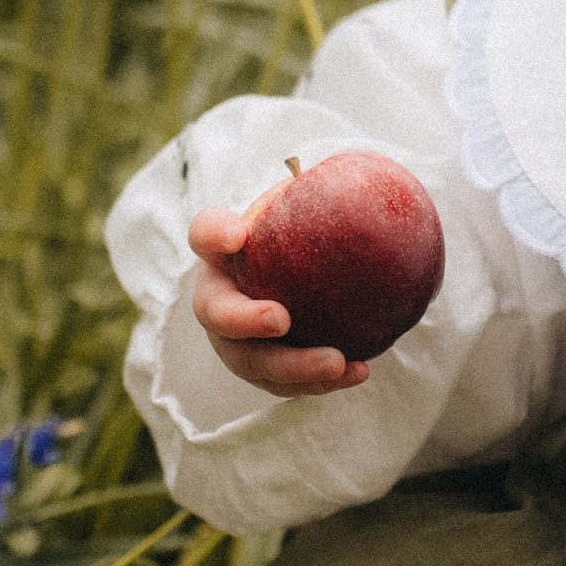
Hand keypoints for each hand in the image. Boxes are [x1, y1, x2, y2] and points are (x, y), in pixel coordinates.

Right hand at [186, 205, 368, 397]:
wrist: (305, 278)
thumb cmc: (303, 236)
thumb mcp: (309, 209)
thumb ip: (323, 194)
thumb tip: (358, 182)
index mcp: (224, 251)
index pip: (206, 233)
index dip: (214, 234)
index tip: (236, 235)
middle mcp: (219, 298)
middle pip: (216, 314)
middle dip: (244, 320)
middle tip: (281, 319)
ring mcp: (235, 341)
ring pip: (251, 362)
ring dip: (293, 367)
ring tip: (337, 363)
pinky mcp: (264, 370)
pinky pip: (286, 383)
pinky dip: (320, 382)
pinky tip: (358, 371)